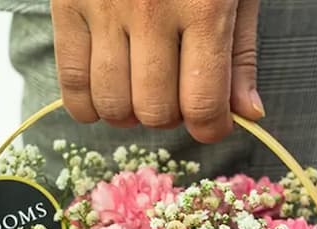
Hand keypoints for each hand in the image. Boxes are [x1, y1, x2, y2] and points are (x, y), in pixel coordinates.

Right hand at [50, 0, 262, 143]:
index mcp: (203, 6)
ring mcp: (104, 7)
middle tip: (174, 91)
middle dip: (170, 114)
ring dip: (130, 112)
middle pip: (155, 111)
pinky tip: (106, 90)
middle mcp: (150, 10)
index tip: (211, 121)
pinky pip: (71, 85)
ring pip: (113, 106)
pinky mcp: (68, 2)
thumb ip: (240, 51)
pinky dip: (88, 105)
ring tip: (140, 88)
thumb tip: (249, 113)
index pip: (203, 106)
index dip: (210, 127)